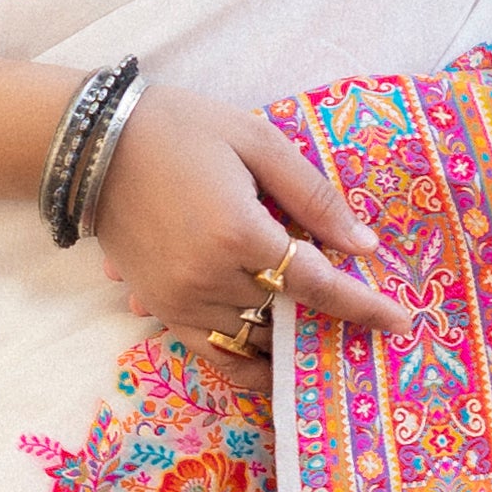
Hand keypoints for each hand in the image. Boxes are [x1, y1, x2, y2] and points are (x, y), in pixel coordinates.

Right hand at [90, 86, 407, 351]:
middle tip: (360, 318)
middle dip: (325, 317)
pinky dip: (246, 362)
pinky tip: (270, 356)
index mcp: (239, 231)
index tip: (400, 323)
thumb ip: (312, 196)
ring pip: (252, 340)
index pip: (317, 284)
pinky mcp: (158, 308)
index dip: (363, 306)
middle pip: (286, 315)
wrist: (91, 145)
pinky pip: (212, 354)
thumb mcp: (255, 141)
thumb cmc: (178, 128)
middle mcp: (209, 277)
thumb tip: (363, 246)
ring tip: (317, 334)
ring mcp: (179, 299)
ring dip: (287, 339)